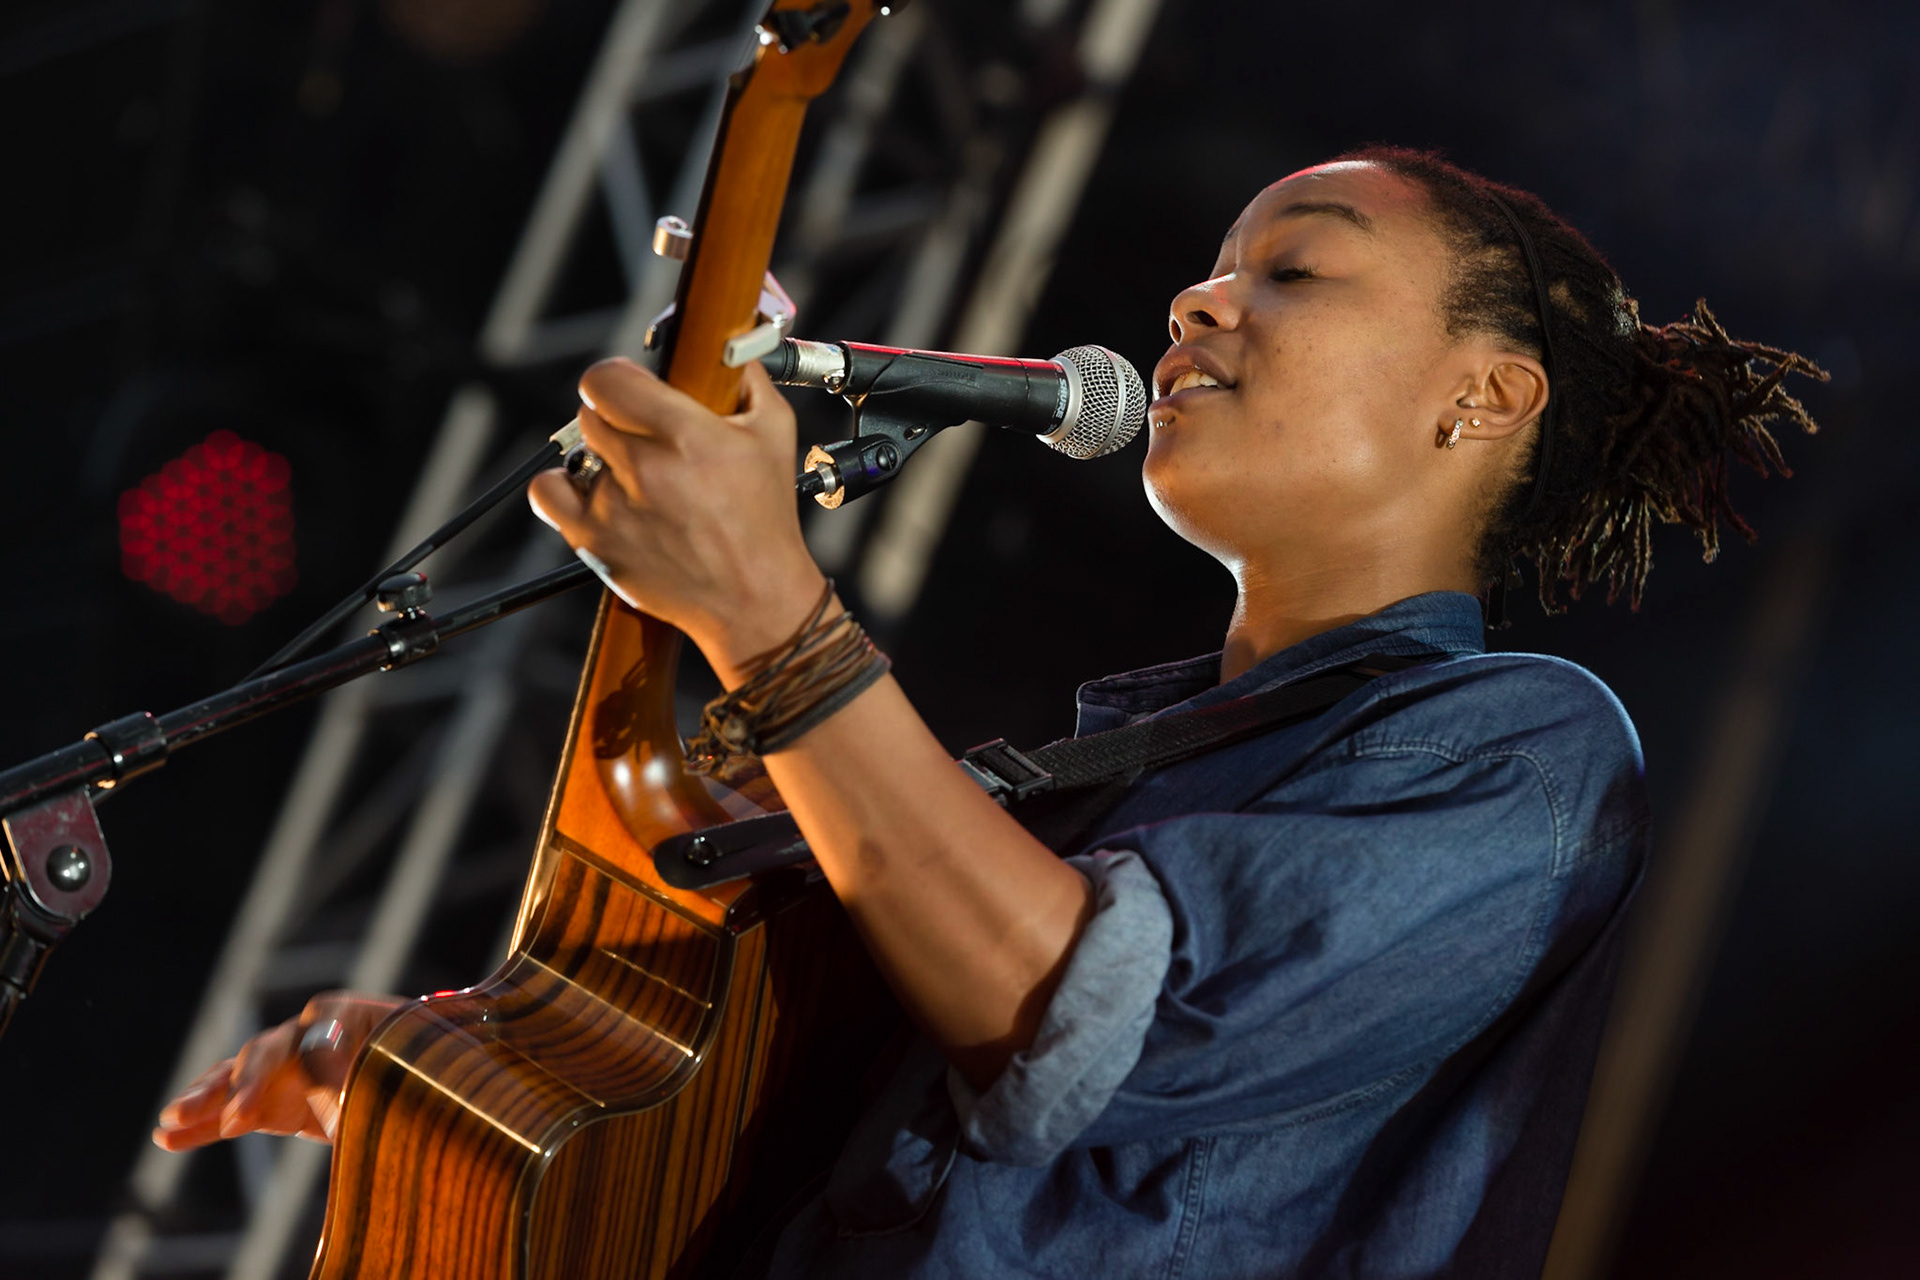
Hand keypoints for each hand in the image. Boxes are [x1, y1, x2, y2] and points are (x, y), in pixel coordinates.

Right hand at [151, 991, 406, 1150]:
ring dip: (206, 1100)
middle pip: (268, 1051)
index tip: (310, 1061)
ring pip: (236, 1078)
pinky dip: (202, 1125)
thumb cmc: (412, 1068)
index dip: (315, 1043)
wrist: (412, 1076)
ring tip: (171, 1122)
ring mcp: (281, 1068)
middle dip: (247, 1081)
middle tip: (234, 1117)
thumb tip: (342, 1112)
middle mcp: (304, 1035)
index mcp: (347, 1015)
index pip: (326, 1020)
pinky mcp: (269, 1101)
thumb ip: (371, 1086)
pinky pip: (229, 1112)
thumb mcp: (402, 1072)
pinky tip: (167, 1138)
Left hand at [527, 358, 827, 684]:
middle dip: (616, 415)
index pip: (608, 378)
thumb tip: (726, 338)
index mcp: (686, 435)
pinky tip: (598, 493)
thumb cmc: (766, 515)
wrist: (753, 596)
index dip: (618, 378)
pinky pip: (548, 494)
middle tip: (643, 433)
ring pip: (576, 451)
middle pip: (590, 410)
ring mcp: (613, 507)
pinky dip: (567, 488)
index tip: (633, 388)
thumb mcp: (774, 432)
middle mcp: (645, 469)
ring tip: (636, 475)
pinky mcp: (595, 541)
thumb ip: (746, 376)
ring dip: (601, 455)